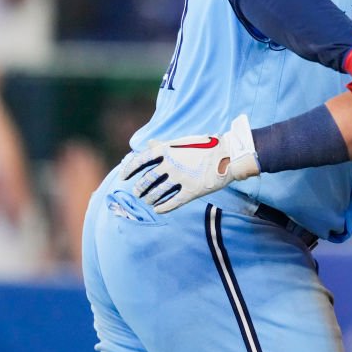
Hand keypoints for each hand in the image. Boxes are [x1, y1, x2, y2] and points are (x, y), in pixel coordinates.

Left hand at [119, 114, 258, 212]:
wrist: (229, 154)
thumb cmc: (205, 146)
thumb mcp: (182, 141)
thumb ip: (163, 145)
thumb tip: (149, 143)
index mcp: (167, 150)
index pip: (140, 160)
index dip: (128, 170)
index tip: (122, 177)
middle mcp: (171, 164)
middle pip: (147, 180)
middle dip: (139, 188)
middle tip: (136, 193)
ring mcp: (181, 178)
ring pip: (157, 193)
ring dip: (149, 199)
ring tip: (147, 201)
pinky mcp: (192, 191)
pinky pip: (172, 203)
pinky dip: (162, 207)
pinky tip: (158, 210)